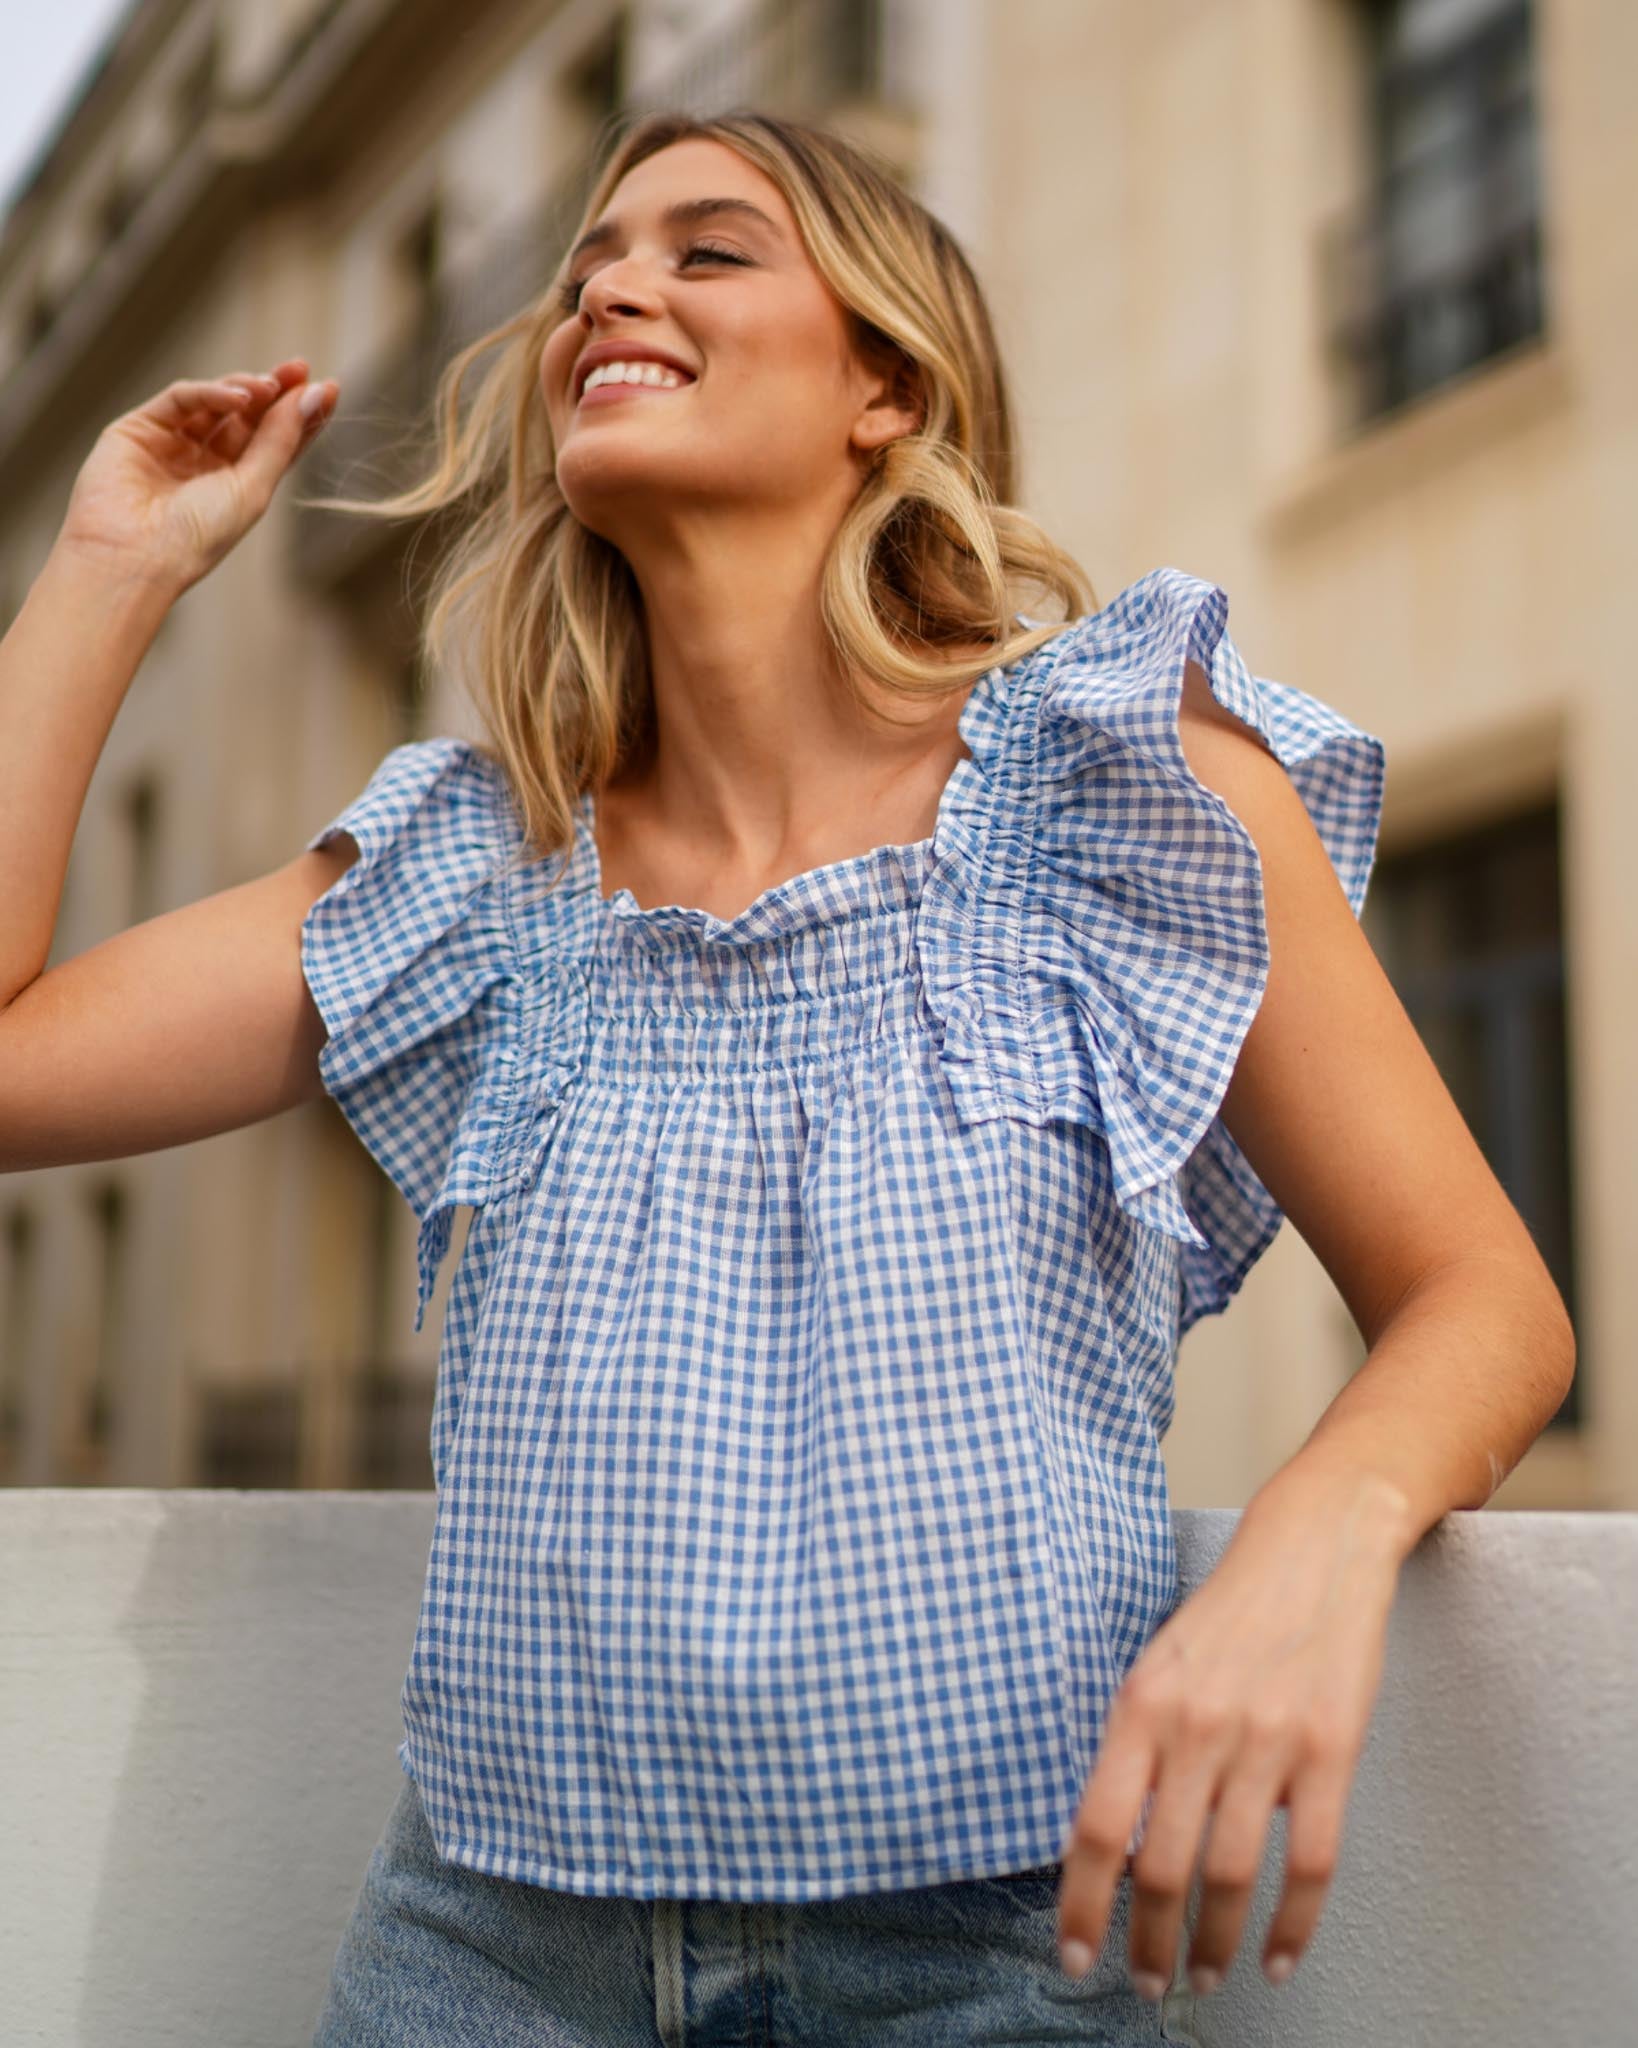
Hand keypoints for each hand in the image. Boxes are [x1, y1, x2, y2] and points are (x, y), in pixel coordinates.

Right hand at [57, 360, 337, 597]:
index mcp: (236, 485)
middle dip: (275, 391)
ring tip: (270, 386)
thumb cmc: (198, 536)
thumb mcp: (252, 488)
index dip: (301, 415)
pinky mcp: (139, 428)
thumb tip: (315, 395)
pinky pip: (181, 399)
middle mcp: (205, 463)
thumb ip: (281, 441)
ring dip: (245, 389)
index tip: (330, 388)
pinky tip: (239, 397)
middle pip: (248, 416)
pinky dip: (211, 392)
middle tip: (299, 369)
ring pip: (215, 402)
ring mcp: (172, 444)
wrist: (135, 555)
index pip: (275, 441)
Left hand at [1055, 1477, 1406, 2000]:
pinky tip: (1278, 1956)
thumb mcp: (1158, 1666)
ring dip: (1213, 1944)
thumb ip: (1136, 1747)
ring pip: (1230, 1875)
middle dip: (1149, 1943)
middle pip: (1163, 1867)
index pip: (1097, 1827)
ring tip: (1205, 1977)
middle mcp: (1196, 1727)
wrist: (1312, 1549)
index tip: (1075, 1955)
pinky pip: (1310, 1864)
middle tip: (1145, 1984)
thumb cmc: (1228, 1616)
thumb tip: (1114, 1848)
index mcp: (1141, 1705)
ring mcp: (1266, 1742)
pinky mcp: (1330, 1753)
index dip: (1082, 1903)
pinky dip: (1293, 1925)